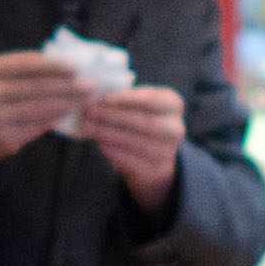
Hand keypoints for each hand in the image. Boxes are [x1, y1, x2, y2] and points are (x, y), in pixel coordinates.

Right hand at [0, 51, 93, 164]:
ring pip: (40, 109)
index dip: (53, 66)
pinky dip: (55, 119)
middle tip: (90, 85)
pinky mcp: (2, 138)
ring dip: (67, 104)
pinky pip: (36, 126)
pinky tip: (68, 113)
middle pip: (36, 88)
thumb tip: (62, 65)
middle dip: (68, 86)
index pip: (26, 65)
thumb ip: (20, 67)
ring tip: (85, 99)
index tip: (76, 67)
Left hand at [83, 84, 186, 209]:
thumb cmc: (139, 119)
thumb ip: (122, 98)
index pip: (151, 100)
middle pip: (144, 121)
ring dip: (108, 133)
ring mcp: (168, 151)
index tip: (102, 98)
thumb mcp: (137, 103)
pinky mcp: (155, 169)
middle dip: (113, 116)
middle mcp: (176, 128)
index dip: (126, 99)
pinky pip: (131, 159)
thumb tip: (94, 96)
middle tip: (89, 112)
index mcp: (173, 104)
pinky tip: (99, 142)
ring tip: (89, 127)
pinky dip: (112, 150)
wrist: (153, 154)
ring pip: (135, 141)